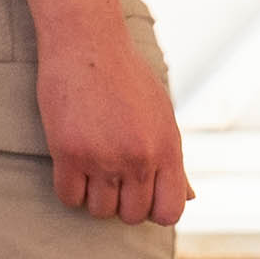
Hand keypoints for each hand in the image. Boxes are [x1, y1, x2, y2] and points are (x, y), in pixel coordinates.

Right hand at [34, 21, 190, 226]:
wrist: (87, 43)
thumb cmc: (126, 77)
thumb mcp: (161, 115)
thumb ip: (173, 160)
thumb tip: (190, 198)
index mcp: (168, 148)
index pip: (170, 212)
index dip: (153, 211)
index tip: (139, 195)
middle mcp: (140, 158)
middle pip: (131, 215)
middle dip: (120, 203)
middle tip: (110, 177)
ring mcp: (104, 157)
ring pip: (99, 210)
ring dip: (93, 197)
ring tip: (90, 169)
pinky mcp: (69, 153)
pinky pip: (69, 197)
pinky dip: (69, 189)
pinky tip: (71, 167)